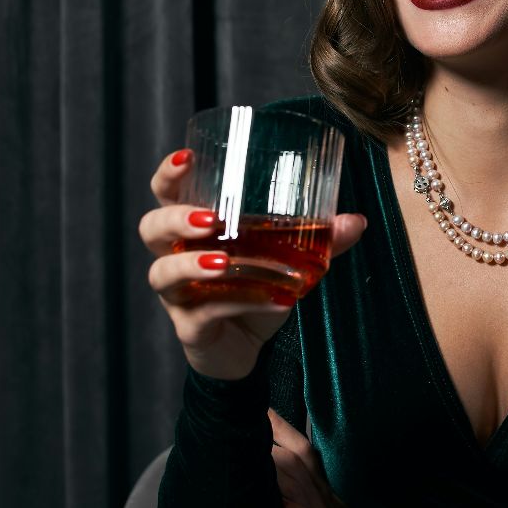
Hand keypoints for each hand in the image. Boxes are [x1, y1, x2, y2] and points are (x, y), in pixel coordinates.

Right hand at [142, 149, 367, 380]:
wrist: (246, 349)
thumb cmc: (254, 289)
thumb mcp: (287, 259)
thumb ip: (319, 238)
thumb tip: (355, 220)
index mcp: (191, 230)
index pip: (165, 194)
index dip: (168, 175)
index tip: (188, 157)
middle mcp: (174, 257)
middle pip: (152, 229)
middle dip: (176, 219)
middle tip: (210, 219)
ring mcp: (177, 295)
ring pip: (165, 274)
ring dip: (193, 264)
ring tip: (225, 262)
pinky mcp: (190, 328)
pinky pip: (204, 313)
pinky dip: (239, 303)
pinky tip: (273, 300)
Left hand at [269, 408, 385, 507]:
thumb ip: (299, 491)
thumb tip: (274, 468)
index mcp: (319, 488)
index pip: (301, 451)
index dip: (282, 428)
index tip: (262, 406)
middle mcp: (320, 497)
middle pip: (299, 460)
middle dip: (277, 438)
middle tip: (253, 417)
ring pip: (300, 488)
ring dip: (280, 471)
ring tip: (259, 453)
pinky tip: (284, 504)